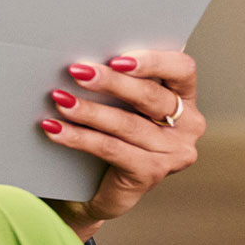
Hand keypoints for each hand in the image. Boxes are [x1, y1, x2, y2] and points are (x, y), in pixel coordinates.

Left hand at [38, 49, 202, 238]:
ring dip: (89, 110)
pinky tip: (56, 129)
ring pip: (127, 124)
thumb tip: (86, 60)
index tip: (117, 59)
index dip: (153, 61)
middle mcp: (188, 125)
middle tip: (79, 71)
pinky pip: (111, 149)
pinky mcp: (150, 173)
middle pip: (151, 96)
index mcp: (185, 97)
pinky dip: (80, 137)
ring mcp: (172, 153)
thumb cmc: (117, 131)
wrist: (105, 186)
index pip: (182, 69)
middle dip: (112, 82)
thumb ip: (120, 79)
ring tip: (61, 100)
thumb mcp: (125, 102)